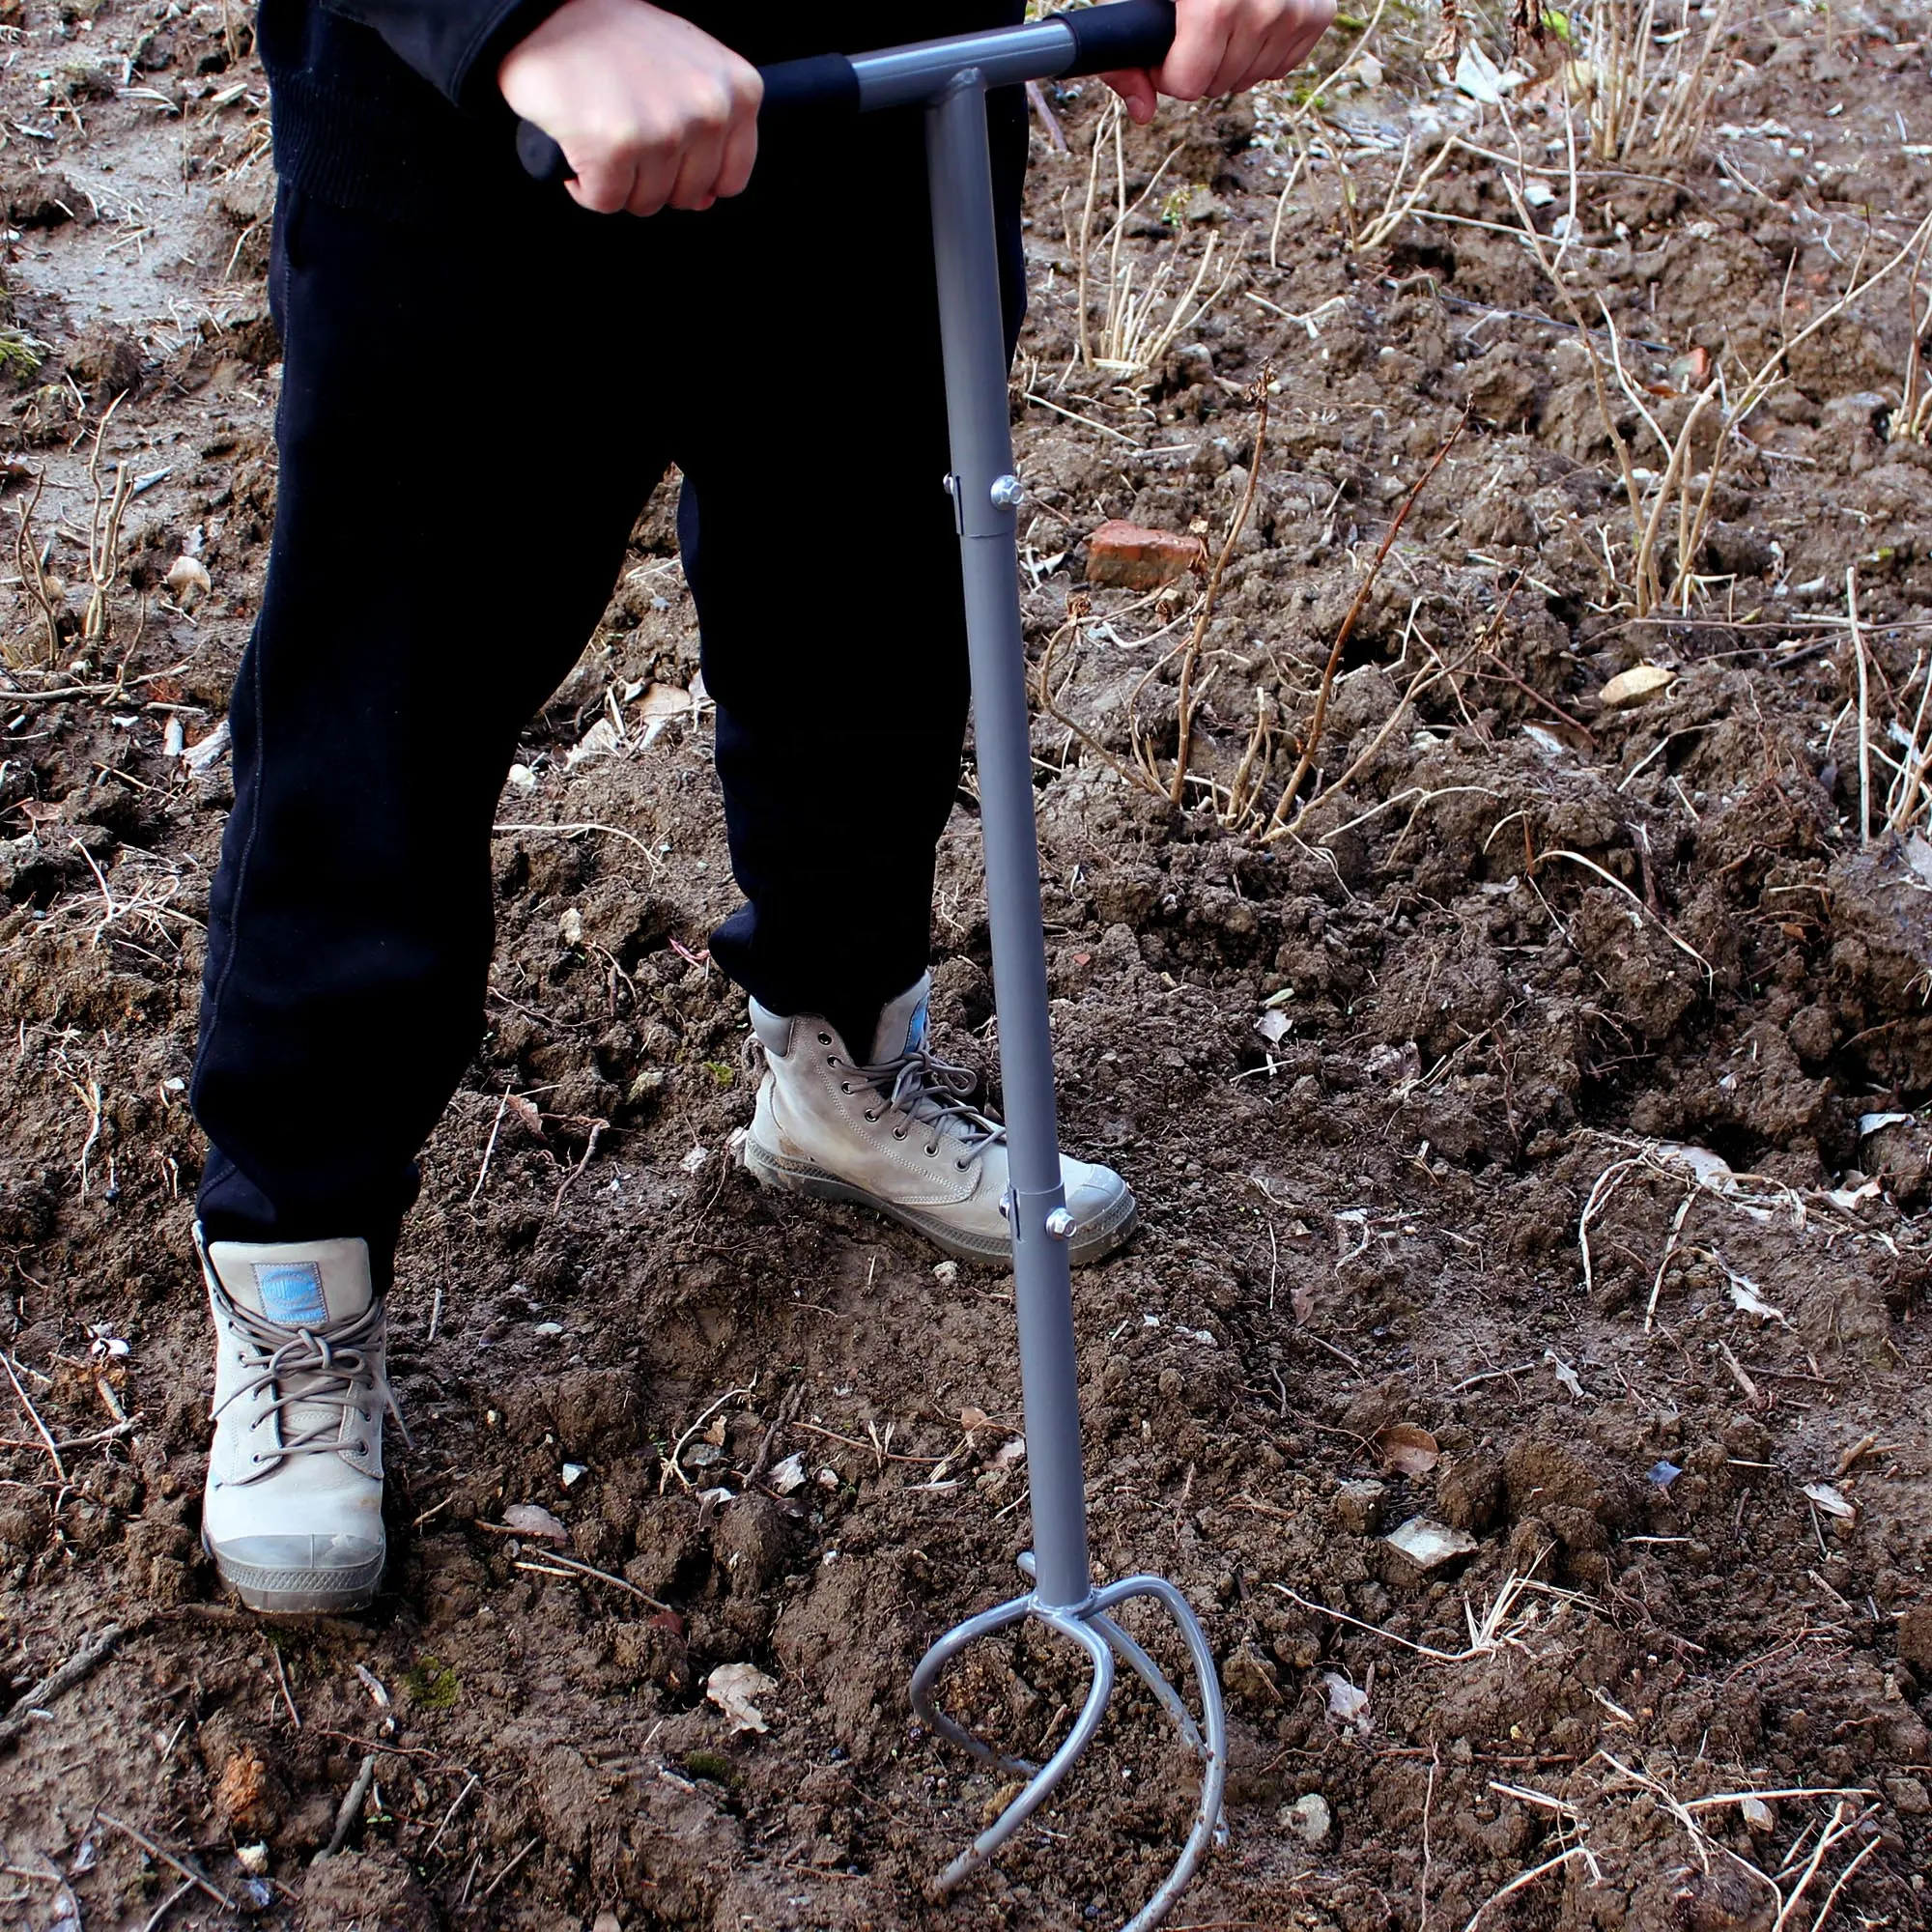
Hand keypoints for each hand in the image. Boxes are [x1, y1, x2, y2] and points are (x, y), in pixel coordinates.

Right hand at [498, 0, 761, 216]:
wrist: (546, 11)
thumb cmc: (616, 39)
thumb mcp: (687, 70)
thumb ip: (710, 133)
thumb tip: (705, 201)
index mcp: (738, 91)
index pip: (730, 179)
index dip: (691, 174)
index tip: (665, 150)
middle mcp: (709, 109)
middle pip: (687, 196)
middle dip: (653, 178)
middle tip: (627, 131)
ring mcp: (664, 130)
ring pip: (646, 203)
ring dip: (618, 180)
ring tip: (603, 131)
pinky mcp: (617, 147)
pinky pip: (605, 201)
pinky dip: (584, 185)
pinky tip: (580, 143)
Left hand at [1105, 0, 1336, 124]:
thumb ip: (1131, 55)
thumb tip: (1143, 112)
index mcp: (1214, 3)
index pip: (1188, 83)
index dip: (1168, 70)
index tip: (1167, 45)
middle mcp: (1263, 6)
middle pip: (1218, 85)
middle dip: (1200, 65)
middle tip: (1195, 27)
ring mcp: (1295, 10)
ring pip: (1250, 80)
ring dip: (1231, 61)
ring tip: (1223, 20)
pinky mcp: (1318, 12)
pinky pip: (1281, 66)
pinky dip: (1262, 52)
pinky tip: (1250, 21)